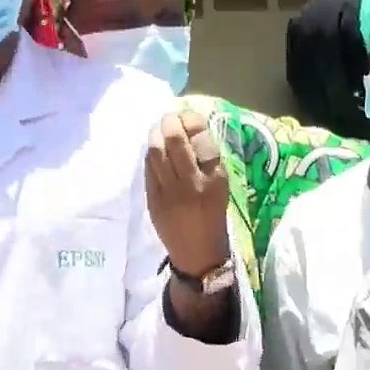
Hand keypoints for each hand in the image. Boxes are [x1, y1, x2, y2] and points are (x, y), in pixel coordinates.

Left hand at [145, 110, 230, 276]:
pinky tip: (154, 149)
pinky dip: (151, 153)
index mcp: (214, 179)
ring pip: (157, 151)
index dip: (193, 121)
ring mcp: (170, 192)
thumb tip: (192, 128)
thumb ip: (208, 160)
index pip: (202, 139)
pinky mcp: (154, 200)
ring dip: (157, 134)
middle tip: (171, 117)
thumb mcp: (221, 186)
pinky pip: (148, 168)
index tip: (189, 116)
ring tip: (160, 128)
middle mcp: (192, 184)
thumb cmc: (212, 216)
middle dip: (171, 122)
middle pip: (176, 141)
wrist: (197, 253)